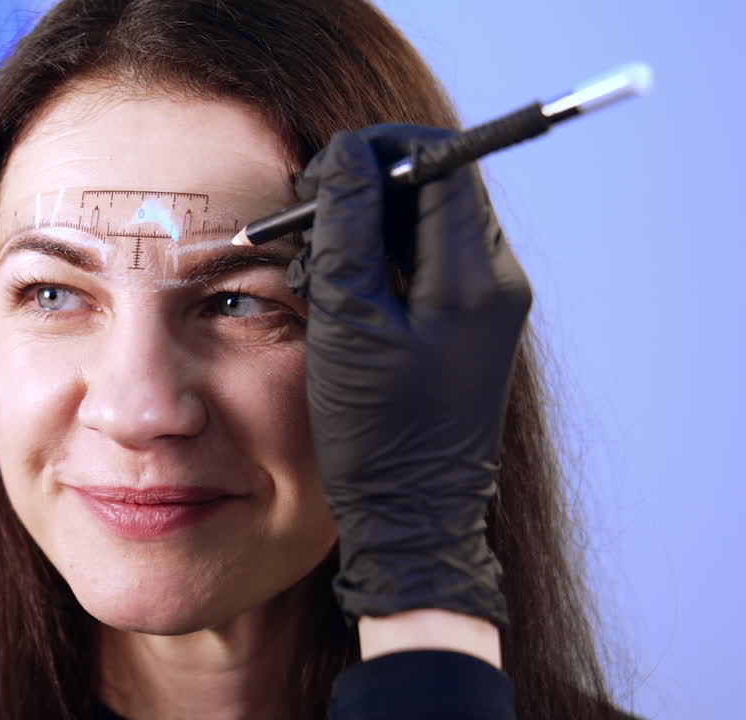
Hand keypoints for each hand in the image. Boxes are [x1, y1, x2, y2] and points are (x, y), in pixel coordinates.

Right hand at [286, 125, 531, 629]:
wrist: (413, 517)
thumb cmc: (378, 434)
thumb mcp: (347, 323)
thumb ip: (347, 229)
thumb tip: (349, 154)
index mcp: (473, 277)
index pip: (443, 163)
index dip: (380, 150)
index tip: (323, 168)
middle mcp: (493, 281)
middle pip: (435, 189)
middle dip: (366, 188)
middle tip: (305, 215)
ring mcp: (485, 305)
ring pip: (426, 223)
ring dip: (366, 226)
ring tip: (311, 265)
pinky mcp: (467, 326)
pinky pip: (424, 263)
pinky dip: (378, 261)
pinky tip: (334, 292)